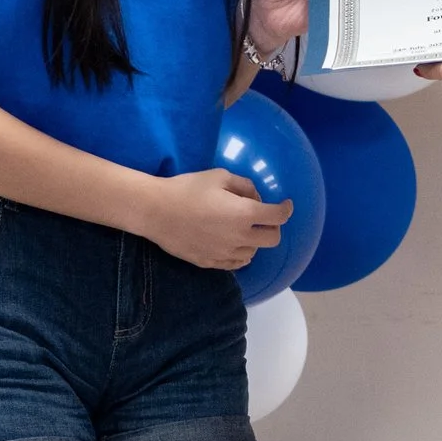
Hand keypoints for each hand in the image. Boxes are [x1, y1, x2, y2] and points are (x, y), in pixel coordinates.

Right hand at [143, 168, 292, 269]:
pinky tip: (231, 243)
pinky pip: (235, 263)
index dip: (285, 209)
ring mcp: (225, 253)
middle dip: (273, 227)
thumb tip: (255, 197)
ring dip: (254, 241)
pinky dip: (240, 254)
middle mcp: (239, 237)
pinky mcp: (210, 262)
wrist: (155, 211)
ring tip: (241, 229)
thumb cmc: (187, 189)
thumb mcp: (219, 176)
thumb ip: (244, 186)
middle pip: (272, 239)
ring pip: (253, 253)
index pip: (277, 217)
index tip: (285, 205)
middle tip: (262, 218)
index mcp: (244, 215)